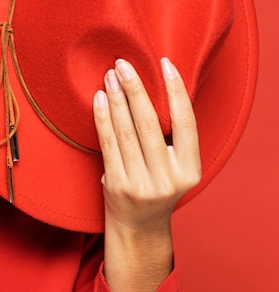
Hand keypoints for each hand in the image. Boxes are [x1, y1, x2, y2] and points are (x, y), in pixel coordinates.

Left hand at [92, 57, 201, 291]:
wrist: (137, 227)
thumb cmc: (154, 187)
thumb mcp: (173, 167)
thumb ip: (170, 139)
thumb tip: (152, 89)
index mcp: (190, 170)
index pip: (187, 123)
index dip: (177, 91)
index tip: (166, 64)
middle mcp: (169, 178)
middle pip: (151, 123)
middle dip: (136, 89)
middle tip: (124, 64)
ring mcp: (142, 184)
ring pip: (127, 131)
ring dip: (117, 99)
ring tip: (110, 76)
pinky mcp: (117, 186)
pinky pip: (108, 143)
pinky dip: (103, 118)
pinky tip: (100, 99)